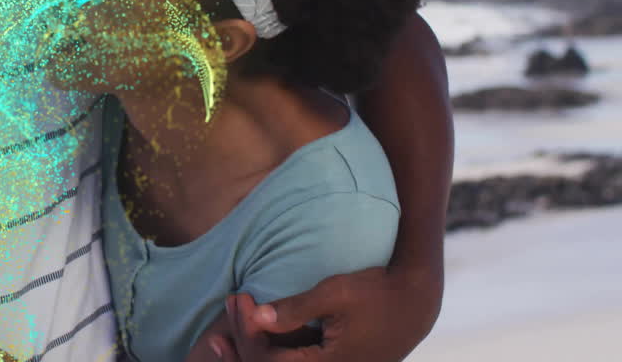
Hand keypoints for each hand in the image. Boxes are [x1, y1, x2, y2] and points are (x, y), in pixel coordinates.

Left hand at [208, 267, 439, 361]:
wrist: (416, 300)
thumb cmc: (378, 291)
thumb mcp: (336, 293)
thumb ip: (296, 308)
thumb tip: (257, 317)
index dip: (248, 335)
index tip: (239, 300)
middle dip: (243, 346)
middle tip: (223, 315)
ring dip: (255, 347)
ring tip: (227, 324)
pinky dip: (274, 349)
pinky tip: (258, 330)